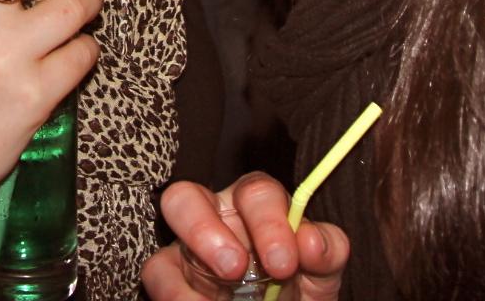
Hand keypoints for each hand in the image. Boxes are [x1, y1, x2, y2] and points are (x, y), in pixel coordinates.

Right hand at [142, 174, 349, 300]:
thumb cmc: (299, 286)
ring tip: (215, 294)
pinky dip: (175, 293)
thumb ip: (326, 251)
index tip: (284, 263)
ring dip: (186, 256)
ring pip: (166, 227)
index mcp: (258, 207)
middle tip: (233, 269)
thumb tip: (311, 241)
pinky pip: (157, 271)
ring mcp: (188, 244)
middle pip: (190, 195)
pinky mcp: (170, 273)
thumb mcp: (320, 273)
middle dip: (205, 229)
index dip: (268, 222)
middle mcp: (217, 217)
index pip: (256, 192)